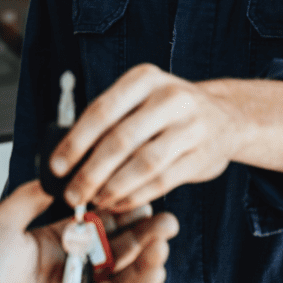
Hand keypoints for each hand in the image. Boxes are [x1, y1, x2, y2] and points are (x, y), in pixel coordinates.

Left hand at [0, 181, 177, 282]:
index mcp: (50, 246)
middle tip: (165, 217)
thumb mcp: (2, 220)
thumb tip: (55, 175)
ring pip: (123, 277)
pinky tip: (155, 267)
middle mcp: (68, 271)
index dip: (119, 214)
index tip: (139, 198)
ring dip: (147, 257)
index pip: (95, 227)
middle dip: (142, 233)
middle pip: (116, 251)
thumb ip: (32, 196)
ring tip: (164, 237)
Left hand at [49, 65, 282, 211]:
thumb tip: (66, 154)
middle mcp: (169, 98)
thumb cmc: (167, 110)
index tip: (56, 166)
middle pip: (121, 140)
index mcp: (144, 78)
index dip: (75, 142)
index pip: (101, 111)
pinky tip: (120, 203)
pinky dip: (137, 196)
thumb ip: (109, 119)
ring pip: (143, 164)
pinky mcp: (201, 155)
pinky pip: (162, 181)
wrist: (225, 117)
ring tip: (95, 201)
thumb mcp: (140, 97)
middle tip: (72, 195)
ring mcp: (189, 126)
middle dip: (91, 172)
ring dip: (113, 188)